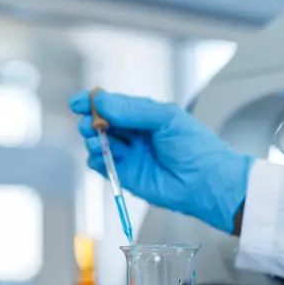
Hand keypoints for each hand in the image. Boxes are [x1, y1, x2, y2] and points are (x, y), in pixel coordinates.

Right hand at [69, 90, 252, 233]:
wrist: (206, 182)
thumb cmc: (195, 147)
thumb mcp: (166, 118)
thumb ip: (133, 110)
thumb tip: (102, 103)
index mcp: (145, 115)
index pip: (113, 104)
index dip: (94, 102)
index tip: (77, 102)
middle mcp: (135, 134)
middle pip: (101, 123)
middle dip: (91, 121)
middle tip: (92, 124)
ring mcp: (129, 155)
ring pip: (98, 143)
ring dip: (93, 140)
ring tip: (98, 141)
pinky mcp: (126, 176)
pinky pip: (101, 166)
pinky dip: (96, 160)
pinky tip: (100, 157)